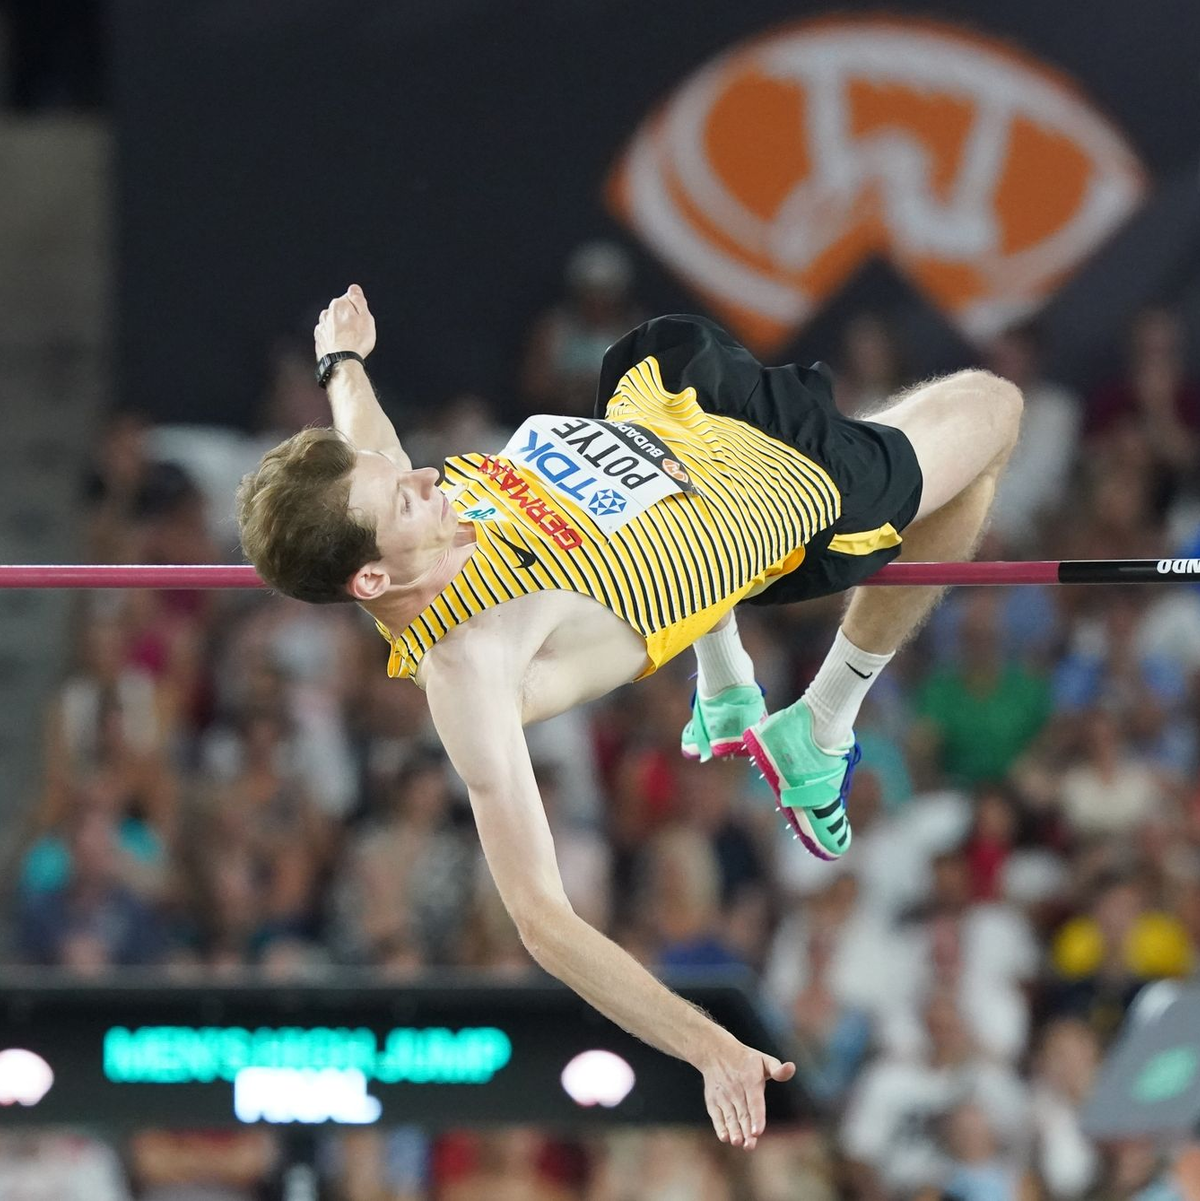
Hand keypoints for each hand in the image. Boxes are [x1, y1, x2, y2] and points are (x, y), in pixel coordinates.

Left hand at [315, 284, 375, 359]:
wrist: (343, 362)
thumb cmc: (357, 341)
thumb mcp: (365, 317)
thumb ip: (358, 299)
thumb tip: (354, 288)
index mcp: (338, 305)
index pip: (349, 299)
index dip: (358, 309)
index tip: (362, 320)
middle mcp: (326, 313)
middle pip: (340, 312)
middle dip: (348, 319)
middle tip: (357, 332)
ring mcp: (321, 327)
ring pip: (333, 323)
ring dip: (340, 329)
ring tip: (349, 341)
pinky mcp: (319, 340)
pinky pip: (328, 336)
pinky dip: (334, 339)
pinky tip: (341, 347)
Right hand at [698, 1033, 795, 1149]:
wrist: (716, 1052)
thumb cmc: (746, 1060)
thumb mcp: (764, 1060)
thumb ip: (778, 1069)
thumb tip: (791, 1067)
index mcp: (751, 1081)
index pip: (755, 1102)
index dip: (757, 1117)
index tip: (758, 1132)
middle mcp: (736, 1089)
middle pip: (742, 1114)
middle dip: (746, 1131)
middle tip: (749, 1146)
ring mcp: (723, 1096)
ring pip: (730, 1116)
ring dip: (733, 1130)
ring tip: (737, 1142)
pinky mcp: (713, 1101)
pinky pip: (716, 1115)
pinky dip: (720, 1126)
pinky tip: (724, 1137)